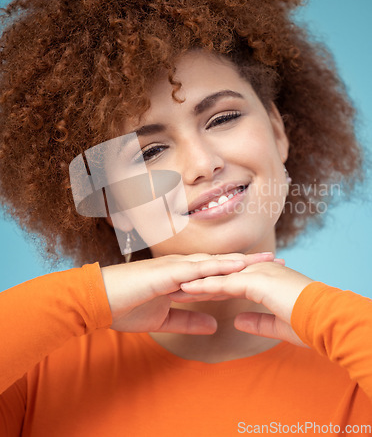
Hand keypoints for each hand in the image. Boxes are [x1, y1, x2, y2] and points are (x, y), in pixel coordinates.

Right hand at [101, 252, 278, 334]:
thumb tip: (213, 323)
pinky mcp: (166, 273)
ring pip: (213, 261)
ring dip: (240, 260)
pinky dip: (216, 267)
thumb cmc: (127, 307)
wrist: (98, 302)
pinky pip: (196, 269)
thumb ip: (188, 319)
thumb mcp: (164, 318)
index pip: (217, 271)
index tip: (264, 273)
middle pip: (222, 262)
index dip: (241, 271)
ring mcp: (175, 267)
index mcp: (182, 276)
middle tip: (277, 260)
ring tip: (266, 259)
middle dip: (250, 261)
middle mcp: (182, 267)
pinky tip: (235, 266)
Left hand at [179, 262, 312, 345]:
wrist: (326, 320)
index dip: (209, 287)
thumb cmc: (308, 323)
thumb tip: (238, 321)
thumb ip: (256, 321)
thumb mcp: (277, 324)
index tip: (190, 293)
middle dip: (198, 282)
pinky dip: (204, 286)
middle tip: (175, 287)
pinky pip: (224, 283)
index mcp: (263, 279)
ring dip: (195, 283)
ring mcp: (256, 273)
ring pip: (218, 276)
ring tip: (174, 288)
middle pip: (220, 275)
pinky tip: (188, 290)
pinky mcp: (256, 281)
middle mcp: (257, 271)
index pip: (229, 281)